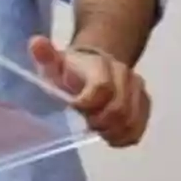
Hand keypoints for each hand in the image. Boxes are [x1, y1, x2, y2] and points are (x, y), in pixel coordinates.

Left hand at [28, 35, 150, 147]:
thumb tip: (36, 42)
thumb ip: (45, 55)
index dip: (87, 104)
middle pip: (119, 109)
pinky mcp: (143, 104)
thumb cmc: (70, 70)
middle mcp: (124, 74)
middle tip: (86, 122)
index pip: (102, 88)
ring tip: (97, 129)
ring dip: (112, 132)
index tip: (74, 106)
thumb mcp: (54, 63)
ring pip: (130, 121)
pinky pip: (138, 128)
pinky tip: (110, 135)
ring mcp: (137, 89)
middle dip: (100, 121)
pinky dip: (124, 137)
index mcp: (100, 64)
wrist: (97, 64)